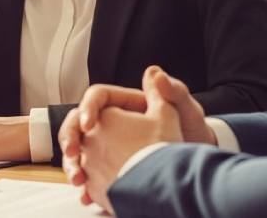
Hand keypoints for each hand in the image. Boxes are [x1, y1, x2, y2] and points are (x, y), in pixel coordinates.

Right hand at [59, 67, 215, 186]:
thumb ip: (173, 92)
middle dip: (70, 137)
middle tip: (73, 153)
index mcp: (128, 104)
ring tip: (78, 179)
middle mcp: (114, 123)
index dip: (88, 108)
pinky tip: (85, 194)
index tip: (87, 125)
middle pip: (79, 123)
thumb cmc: (194, 135)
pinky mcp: (109, 168)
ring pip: (80, 150)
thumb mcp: (187, 113)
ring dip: (72, 163)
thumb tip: (155, 72)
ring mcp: (109, 146)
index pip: (98, 97)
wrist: (196, 166)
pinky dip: (84, 183)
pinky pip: (89, 172)